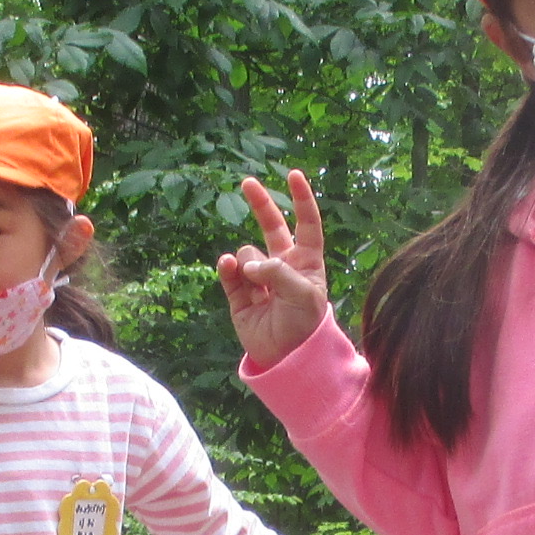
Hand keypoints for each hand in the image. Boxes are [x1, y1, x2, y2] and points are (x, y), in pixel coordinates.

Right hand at [220, 173, 334, 371]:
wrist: (288, 359)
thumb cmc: (305, 326)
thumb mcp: (303, 295)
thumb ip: (277, 272)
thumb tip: (246, 262)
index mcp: (306, 262)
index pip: (306, 224)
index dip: (301, 199)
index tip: (293, 175)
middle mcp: (283, 265)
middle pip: (271, 227)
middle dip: (260, 204)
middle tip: (247, 183)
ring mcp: (260, 279)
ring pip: (247, 253)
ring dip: (249, 264)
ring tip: (258, 287)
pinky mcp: (240, 294)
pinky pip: (229, 272)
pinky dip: (228, 268)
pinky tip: (228, 267)